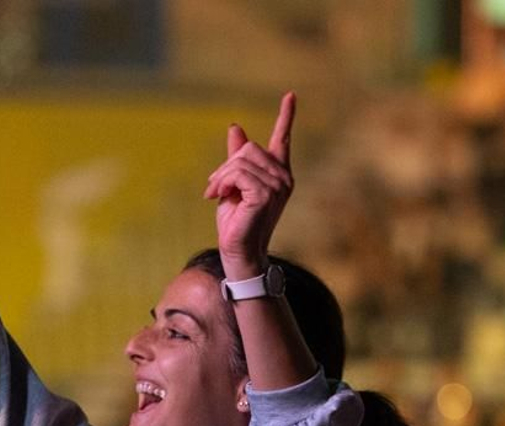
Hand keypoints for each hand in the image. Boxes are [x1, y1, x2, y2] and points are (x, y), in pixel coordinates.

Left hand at [205, 92, 294, 278]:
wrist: (237, 252)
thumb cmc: (236, 222)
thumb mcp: (232, 185)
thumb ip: (236, 159)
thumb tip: (236, 128)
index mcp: (278, 173)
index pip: (282, 140)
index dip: (286, 117)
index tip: (290, 95)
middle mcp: (283, 177)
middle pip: (249, 149)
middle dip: (226, 167)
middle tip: (213, 187)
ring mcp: (278, 185)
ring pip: (241, 161)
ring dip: (221, 177)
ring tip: (214, 195)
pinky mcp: (266, 194)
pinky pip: (238, 173)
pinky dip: (223, 183)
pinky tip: (217, 197)